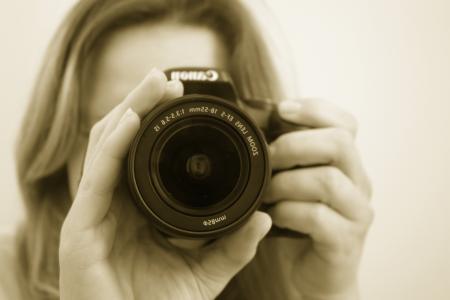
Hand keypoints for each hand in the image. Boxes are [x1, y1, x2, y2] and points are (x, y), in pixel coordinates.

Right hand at [59, 68, 271, 299]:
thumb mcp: (205, 272)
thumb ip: (233, 246)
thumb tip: (265, 218)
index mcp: (135, 210)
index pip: (139, 154)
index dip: (156, 123)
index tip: (182, 100)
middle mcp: (111, 205)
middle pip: (121, 141)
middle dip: (142, 105)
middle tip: (167, 80)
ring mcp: (94, 214)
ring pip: (105, 148)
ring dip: (129, 111)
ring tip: (154, 85)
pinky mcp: (81, 228)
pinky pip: (96, 176)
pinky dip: (114, 144)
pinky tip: (134, 119)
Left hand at [262, 99, 372, 299]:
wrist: (313, 274)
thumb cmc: (299, 223)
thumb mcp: (292, 183)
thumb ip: (285, 157)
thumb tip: (256, 126)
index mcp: (345, 163)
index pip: (344, 123)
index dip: (315, 110)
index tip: (282, 110)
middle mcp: (358, 182)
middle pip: (339, 143)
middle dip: (295, 144)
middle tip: (269, 157)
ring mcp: (356, 212)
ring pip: (327, 180)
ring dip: (286, 182)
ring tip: (267, 193)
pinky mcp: (346, 240)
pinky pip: (318, 216)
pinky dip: (288, 212)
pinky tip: (275, 216)